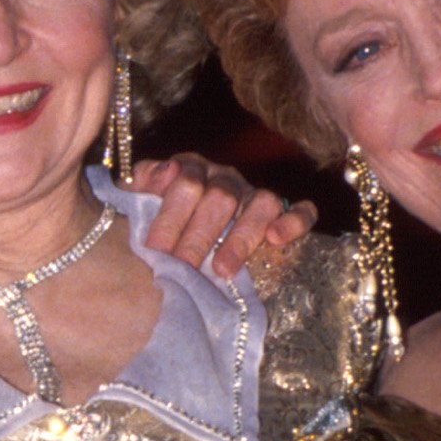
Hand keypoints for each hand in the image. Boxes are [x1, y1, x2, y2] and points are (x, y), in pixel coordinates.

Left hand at [130, 153, 314, 276]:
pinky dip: (294, 222)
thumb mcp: (141, 200)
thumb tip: (165, 173)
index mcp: (191, 170)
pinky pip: (300, 210)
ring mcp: (254, 194)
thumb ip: (143, 183)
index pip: (186, 183)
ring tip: (222, 270)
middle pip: (220, 197)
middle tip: (183, 269)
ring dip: (241, 238)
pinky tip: (277, 239)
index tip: (156, 250)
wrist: (179, 243)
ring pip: (260, 203)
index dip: (171, 217)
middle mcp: (225, 178)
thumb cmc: (157, 223)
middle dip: (199, 237)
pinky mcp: (282, 212)